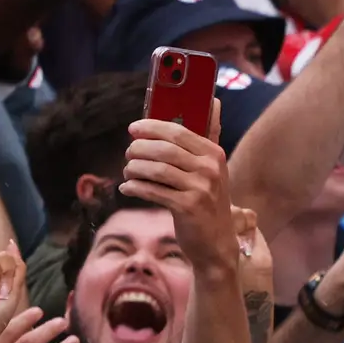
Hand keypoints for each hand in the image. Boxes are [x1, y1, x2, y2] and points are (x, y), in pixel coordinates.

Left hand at [116, 115, 238, 266]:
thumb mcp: (212, 167)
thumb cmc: (207, 199)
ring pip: (155, 170)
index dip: (151, 127)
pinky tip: (127, 188)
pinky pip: (152, 191)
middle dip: (139, 149)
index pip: (178, 131)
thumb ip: (209, 135)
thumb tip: (215, 100)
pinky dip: (135, 188)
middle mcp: (210, 169)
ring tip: (128, 172)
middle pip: (163, 149)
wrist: (216, 242)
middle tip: (128, 153)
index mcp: (214, 153)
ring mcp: (201, 189)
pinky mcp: (188, 208)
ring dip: (134, 169)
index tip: (133, 128)